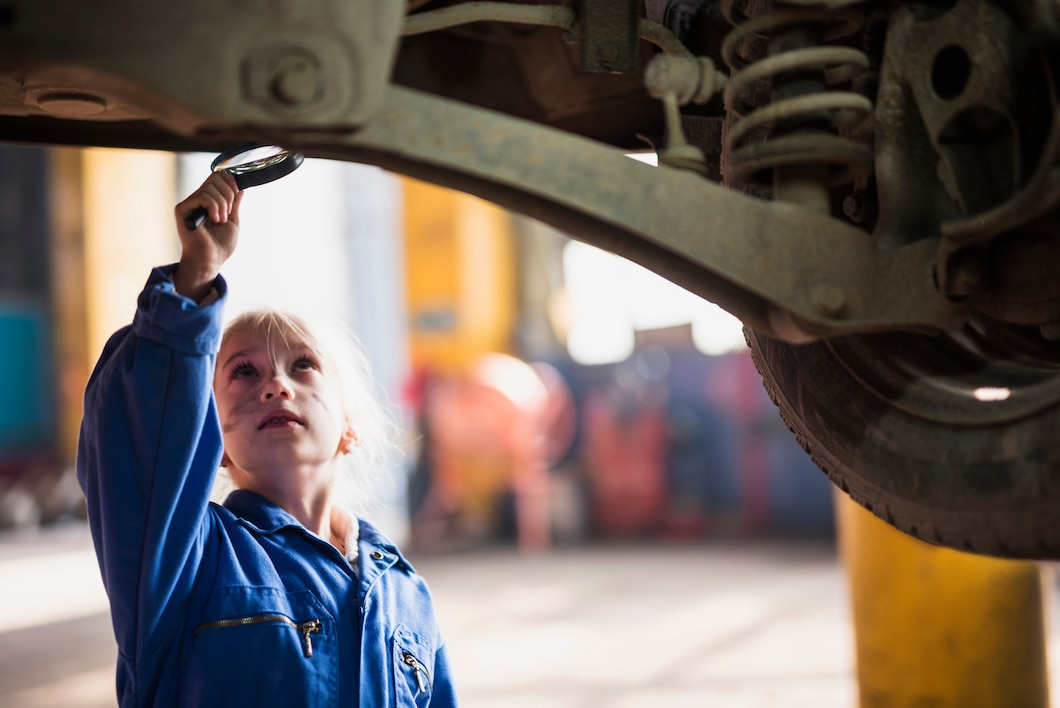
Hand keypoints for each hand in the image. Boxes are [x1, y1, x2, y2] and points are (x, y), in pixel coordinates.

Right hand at [172, 172, 242, 300]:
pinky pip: (202, 196)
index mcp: (209, 201)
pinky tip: (214, 220)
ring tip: (220, 220)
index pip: (217, 177)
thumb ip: (234, 202)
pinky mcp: (182, 209)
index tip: (237, 191)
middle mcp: (197, 200)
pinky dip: (214, 207)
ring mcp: (189, 204)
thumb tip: (240, 186)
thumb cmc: (219, 245)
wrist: (210, 260)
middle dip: (228, 194)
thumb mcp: (233, 219)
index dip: (230, 180)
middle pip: (214, 178)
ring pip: (210, 188)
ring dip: (222, 204)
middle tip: (228, 212)